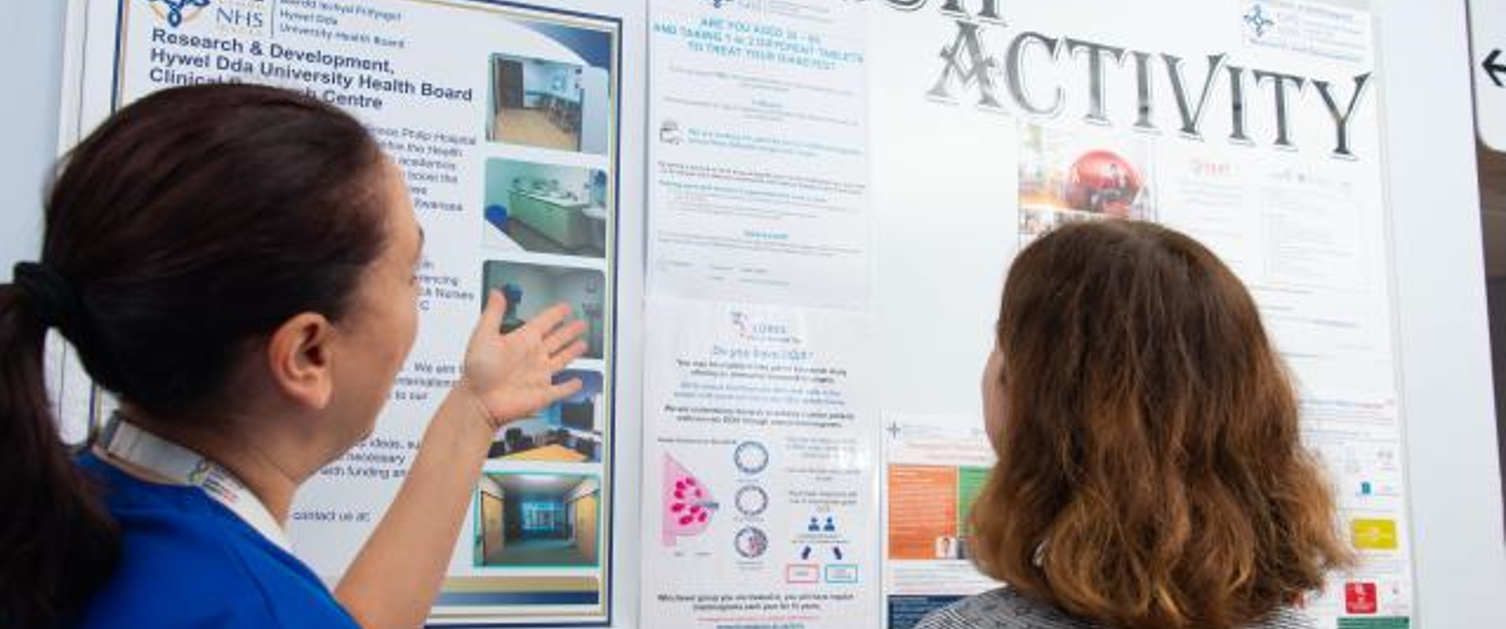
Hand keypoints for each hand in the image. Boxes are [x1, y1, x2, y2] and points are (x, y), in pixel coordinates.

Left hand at [460, 290, 586, 428]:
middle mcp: (532, 356)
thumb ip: (494, 313)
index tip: (565, 307)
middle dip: (569, 331)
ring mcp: (539, 375)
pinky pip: (561, 389)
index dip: (555, 314)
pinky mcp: (544, 394)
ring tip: (582, 344)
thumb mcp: (484, 335)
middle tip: (581, 323)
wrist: (479, 402)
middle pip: (557, 339)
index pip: (544, 322)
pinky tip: (577, 382)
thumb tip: (496, 293)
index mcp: (521, 341)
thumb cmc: (477, 371)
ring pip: (562, 360)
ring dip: (572, 352)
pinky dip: (570, 387)